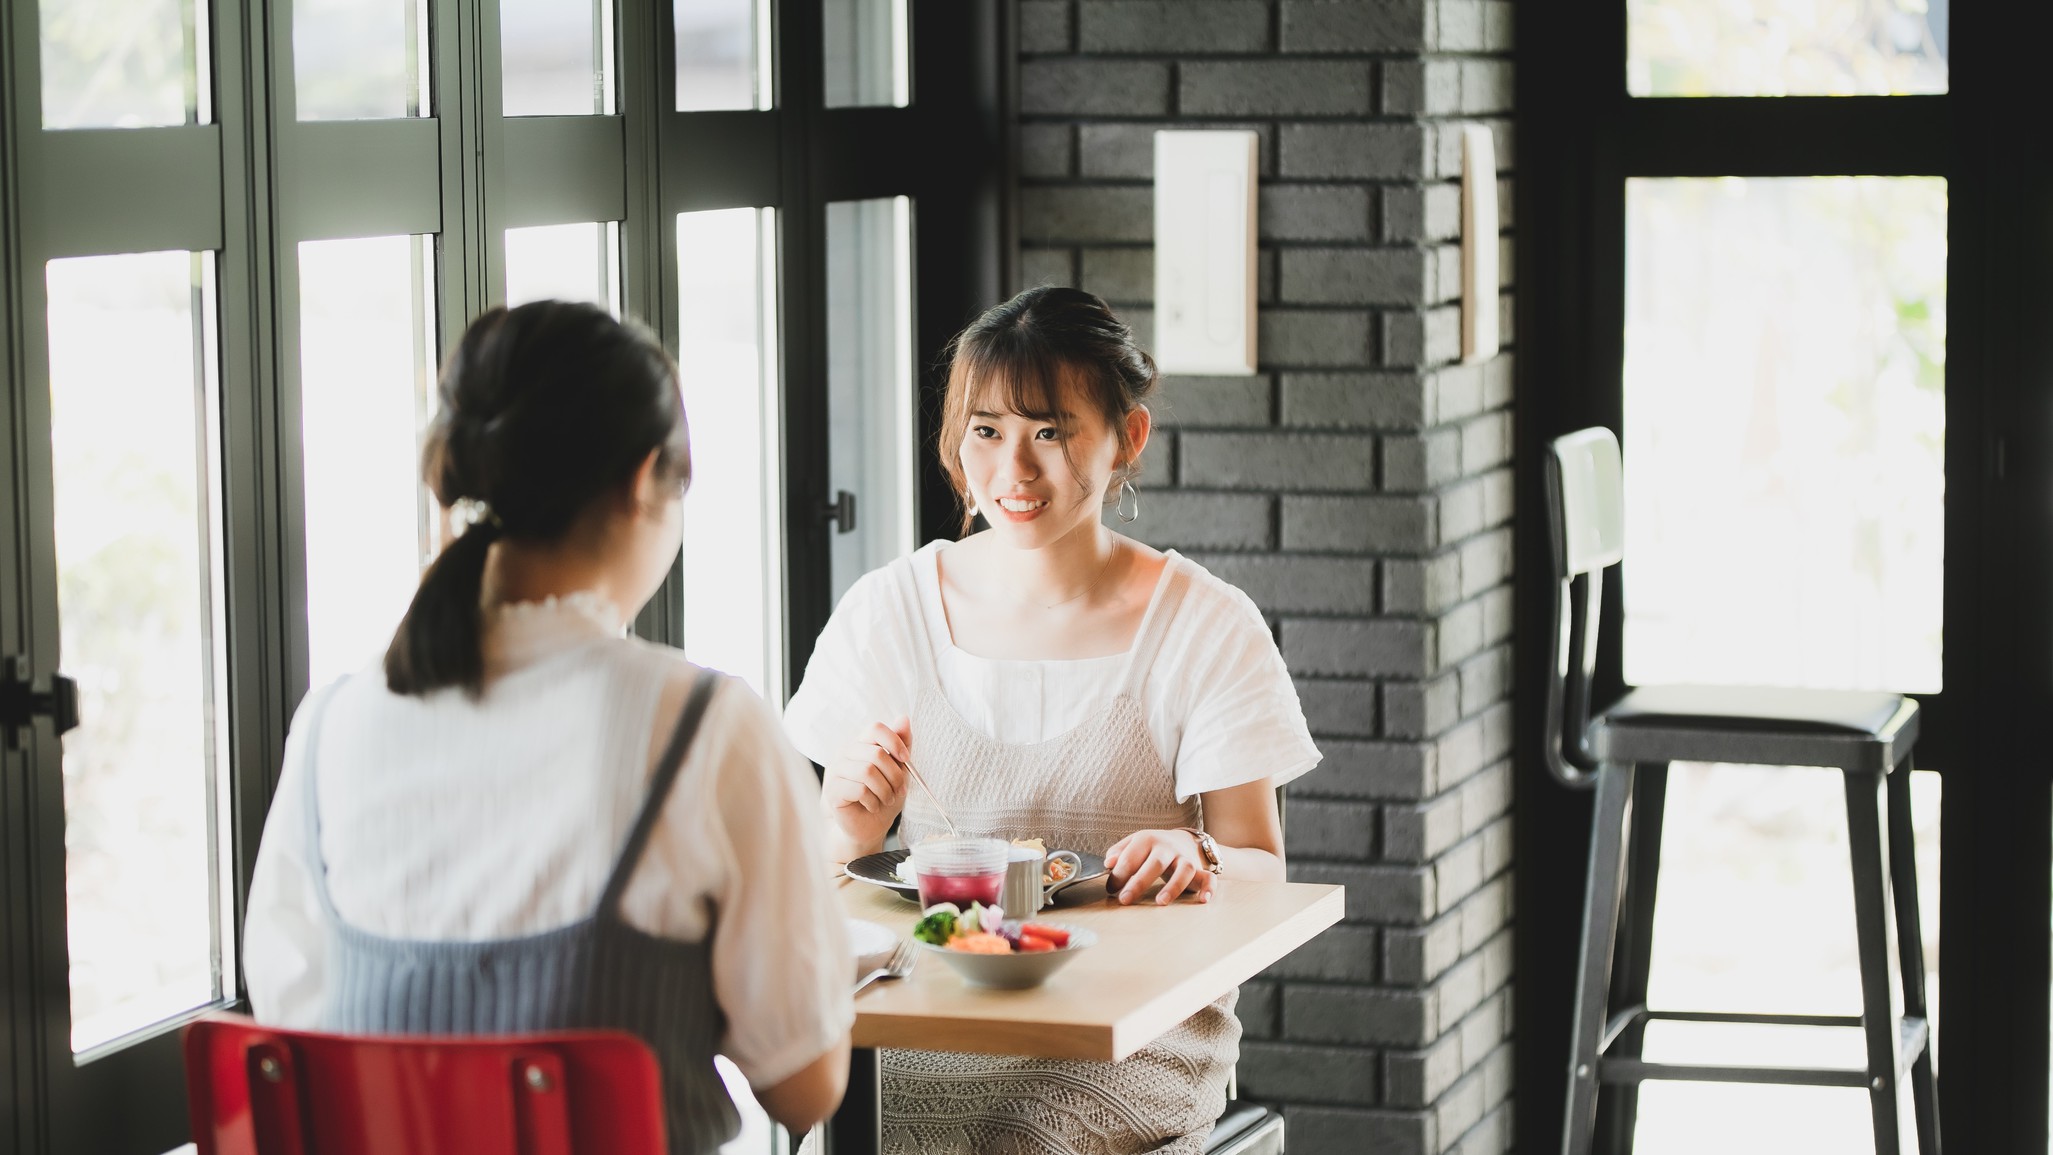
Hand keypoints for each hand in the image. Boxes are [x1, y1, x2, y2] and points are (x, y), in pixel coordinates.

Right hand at [822, 718, 912, 850]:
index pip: (875, 729)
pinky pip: (859, 789)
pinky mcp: (832, 790)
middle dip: (894, 775)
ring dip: (885, 790)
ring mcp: (836, 771)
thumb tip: (904, 718)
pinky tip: (872, 806)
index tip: (906, 761)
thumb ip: (900, 746)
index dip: (894, 742)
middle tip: (899, 790)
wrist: (867, 827)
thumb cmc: (882, 797)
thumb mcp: (898, 770)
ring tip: (886, 799)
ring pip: (868, 771)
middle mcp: (845, 753)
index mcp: (861, 744)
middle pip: (875, 753)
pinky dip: (873, 801)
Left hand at [1104, 829, 1214, 905]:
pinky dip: (1209, 888)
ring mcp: (1185, 858)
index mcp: (1148, 839)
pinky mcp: (1199, 870)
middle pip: (1155, 863)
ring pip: (1184, 870)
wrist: (1183, 841)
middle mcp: (1168, 847)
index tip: (1110, 889)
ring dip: (1173, 886)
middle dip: (1139, 882)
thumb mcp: (1133, 843)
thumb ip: (1118, 852)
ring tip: (1160, 902)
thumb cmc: (1152, 847)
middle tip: (1125, 899)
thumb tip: (1108, 864)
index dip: (1118, 874)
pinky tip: (1203, 900)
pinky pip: (1208, 878)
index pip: (1131, 857)